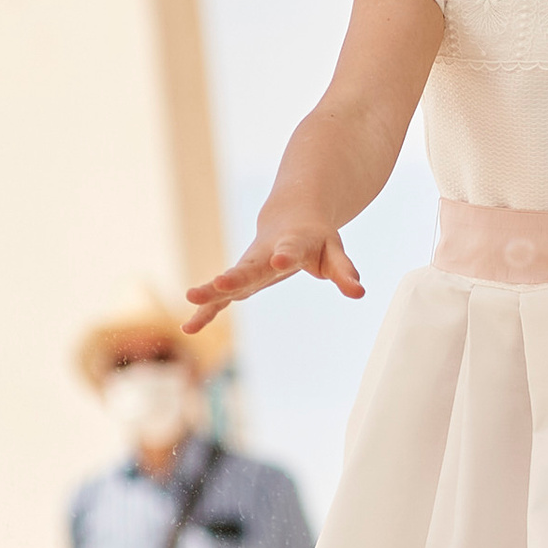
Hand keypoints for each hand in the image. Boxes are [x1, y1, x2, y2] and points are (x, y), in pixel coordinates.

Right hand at [185, 212, 361, 326]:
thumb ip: (344, 272)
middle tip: (218, 284)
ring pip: (228, 283)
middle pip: (248, 268)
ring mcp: (248, 268)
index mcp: (291, 245)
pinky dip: (207, 312)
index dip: (285, 256)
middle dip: (234, 277)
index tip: (279, 261)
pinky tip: (189, 328)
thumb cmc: (315, 239)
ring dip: (210, 293)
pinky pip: (221, 299)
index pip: (289, 250)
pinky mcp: (240, 282)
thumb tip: (359, 293)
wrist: (289, 219)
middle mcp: (264, 256)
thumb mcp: (335, 252)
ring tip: (191, 301)